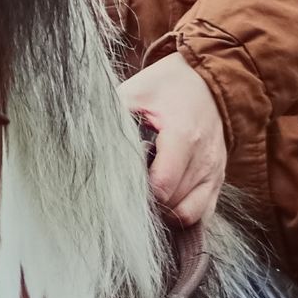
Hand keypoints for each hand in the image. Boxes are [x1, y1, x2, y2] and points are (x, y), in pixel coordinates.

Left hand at [121, 55, 227, 232]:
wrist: (210, 80)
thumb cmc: (169, 86)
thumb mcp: (137, 90)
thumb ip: (112, 115)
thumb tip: (81, 138)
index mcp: (183, 137)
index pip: (161, 187)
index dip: (137, 194)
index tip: (121, 183)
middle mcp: (203, 160)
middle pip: (171, 205)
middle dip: (147, 203)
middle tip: (127, 188)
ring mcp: (213, 174)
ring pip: (188, 217)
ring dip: (164, 213)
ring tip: (145, 196)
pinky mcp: (216, 181)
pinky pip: (202, 216)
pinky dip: (182, 217)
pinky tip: (164, 204)